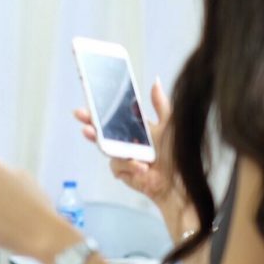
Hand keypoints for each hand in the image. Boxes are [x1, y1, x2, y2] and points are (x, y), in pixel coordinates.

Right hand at [75, 79, 178, 205]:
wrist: (182, 181)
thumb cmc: (178, 155)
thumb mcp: (171, 125)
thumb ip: (160, 105)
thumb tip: (155, 82)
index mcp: (135, 128)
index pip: (113, 117)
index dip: (99, 109)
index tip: (89, 101)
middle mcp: (126, 142)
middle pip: (102, 131)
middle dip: (89, 122)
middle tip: (82, 115)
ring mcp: (122, 157)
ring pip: (106, 147)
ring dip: (102, 141)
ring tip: (92, 133)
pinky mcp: (122, 172)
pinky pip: (118, 165)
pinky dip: (130, 164)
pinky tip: (142, 166)